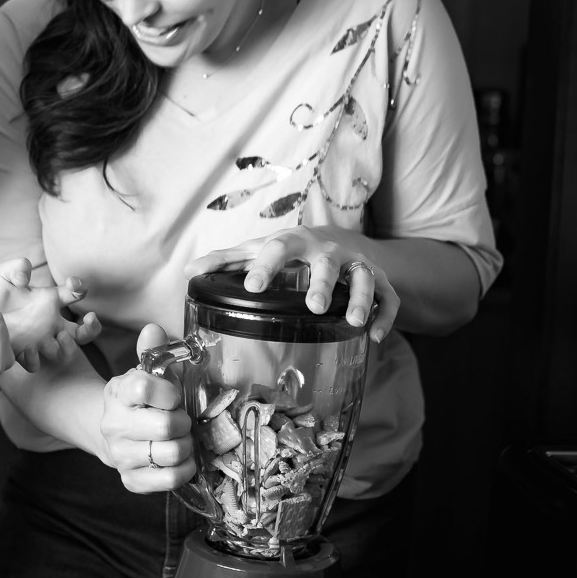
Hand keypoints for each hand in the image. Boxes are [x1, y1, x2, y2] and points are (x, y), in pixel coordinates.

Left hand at [0, 258, 102, 371]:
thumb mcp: (3, 276)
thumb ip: (15, 268)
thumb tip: (25, 269)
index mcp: (50, 301)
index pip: (74, 294)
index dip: (79, 288)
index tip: (73, 284)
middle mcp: (50, 323)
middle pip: (82, 332)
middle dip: (92, 327)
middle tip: (89, 319)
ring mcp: (39, 341)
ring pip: (65, 353)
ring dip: (69, 347)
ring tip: (61, 338)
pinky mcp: (22, 354)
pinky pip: (35, 363)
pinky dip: (34, 358)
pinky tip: (27, 349)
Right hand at [99, 324, 195, 492]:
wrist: (114, 433)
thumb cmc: (139, 402)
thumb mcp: (144, 372)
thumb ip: (152, 350)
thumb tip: (154, 328)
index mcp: (118, 393)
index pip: (144, 388)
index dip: (168, 392)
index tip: (173, 396)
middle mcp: (114, 425)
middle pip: (165, 426)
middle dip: (183, 422)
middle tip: (182, 420)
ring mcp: (120, 455)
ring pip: (171, 454)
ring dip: (185, 446)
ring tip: (181, 439)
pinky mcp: (131, 480)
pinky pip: (169, 479)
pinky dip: (184, 470)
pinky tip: (181, 460)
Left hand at [184, 227, 400, 342]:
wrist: (341, 240)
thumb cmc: (290, 250)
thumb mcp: (259, 250)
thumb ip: (226, 261)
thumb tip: (188, 272)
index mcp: (294, 243)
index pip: (278, 249)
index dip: (266, 267)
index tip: (252, 286)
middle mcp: (328, 251)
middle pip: (327, 263)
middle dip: (322, 283)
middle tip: (313, 306)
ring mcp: (356, 265)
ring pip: (363, 279)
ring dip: (358, 299)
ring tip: (351, 322)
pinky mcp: (379, 281)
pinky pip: (388, 298)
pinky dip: (384, 315)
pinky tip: (375, 337)